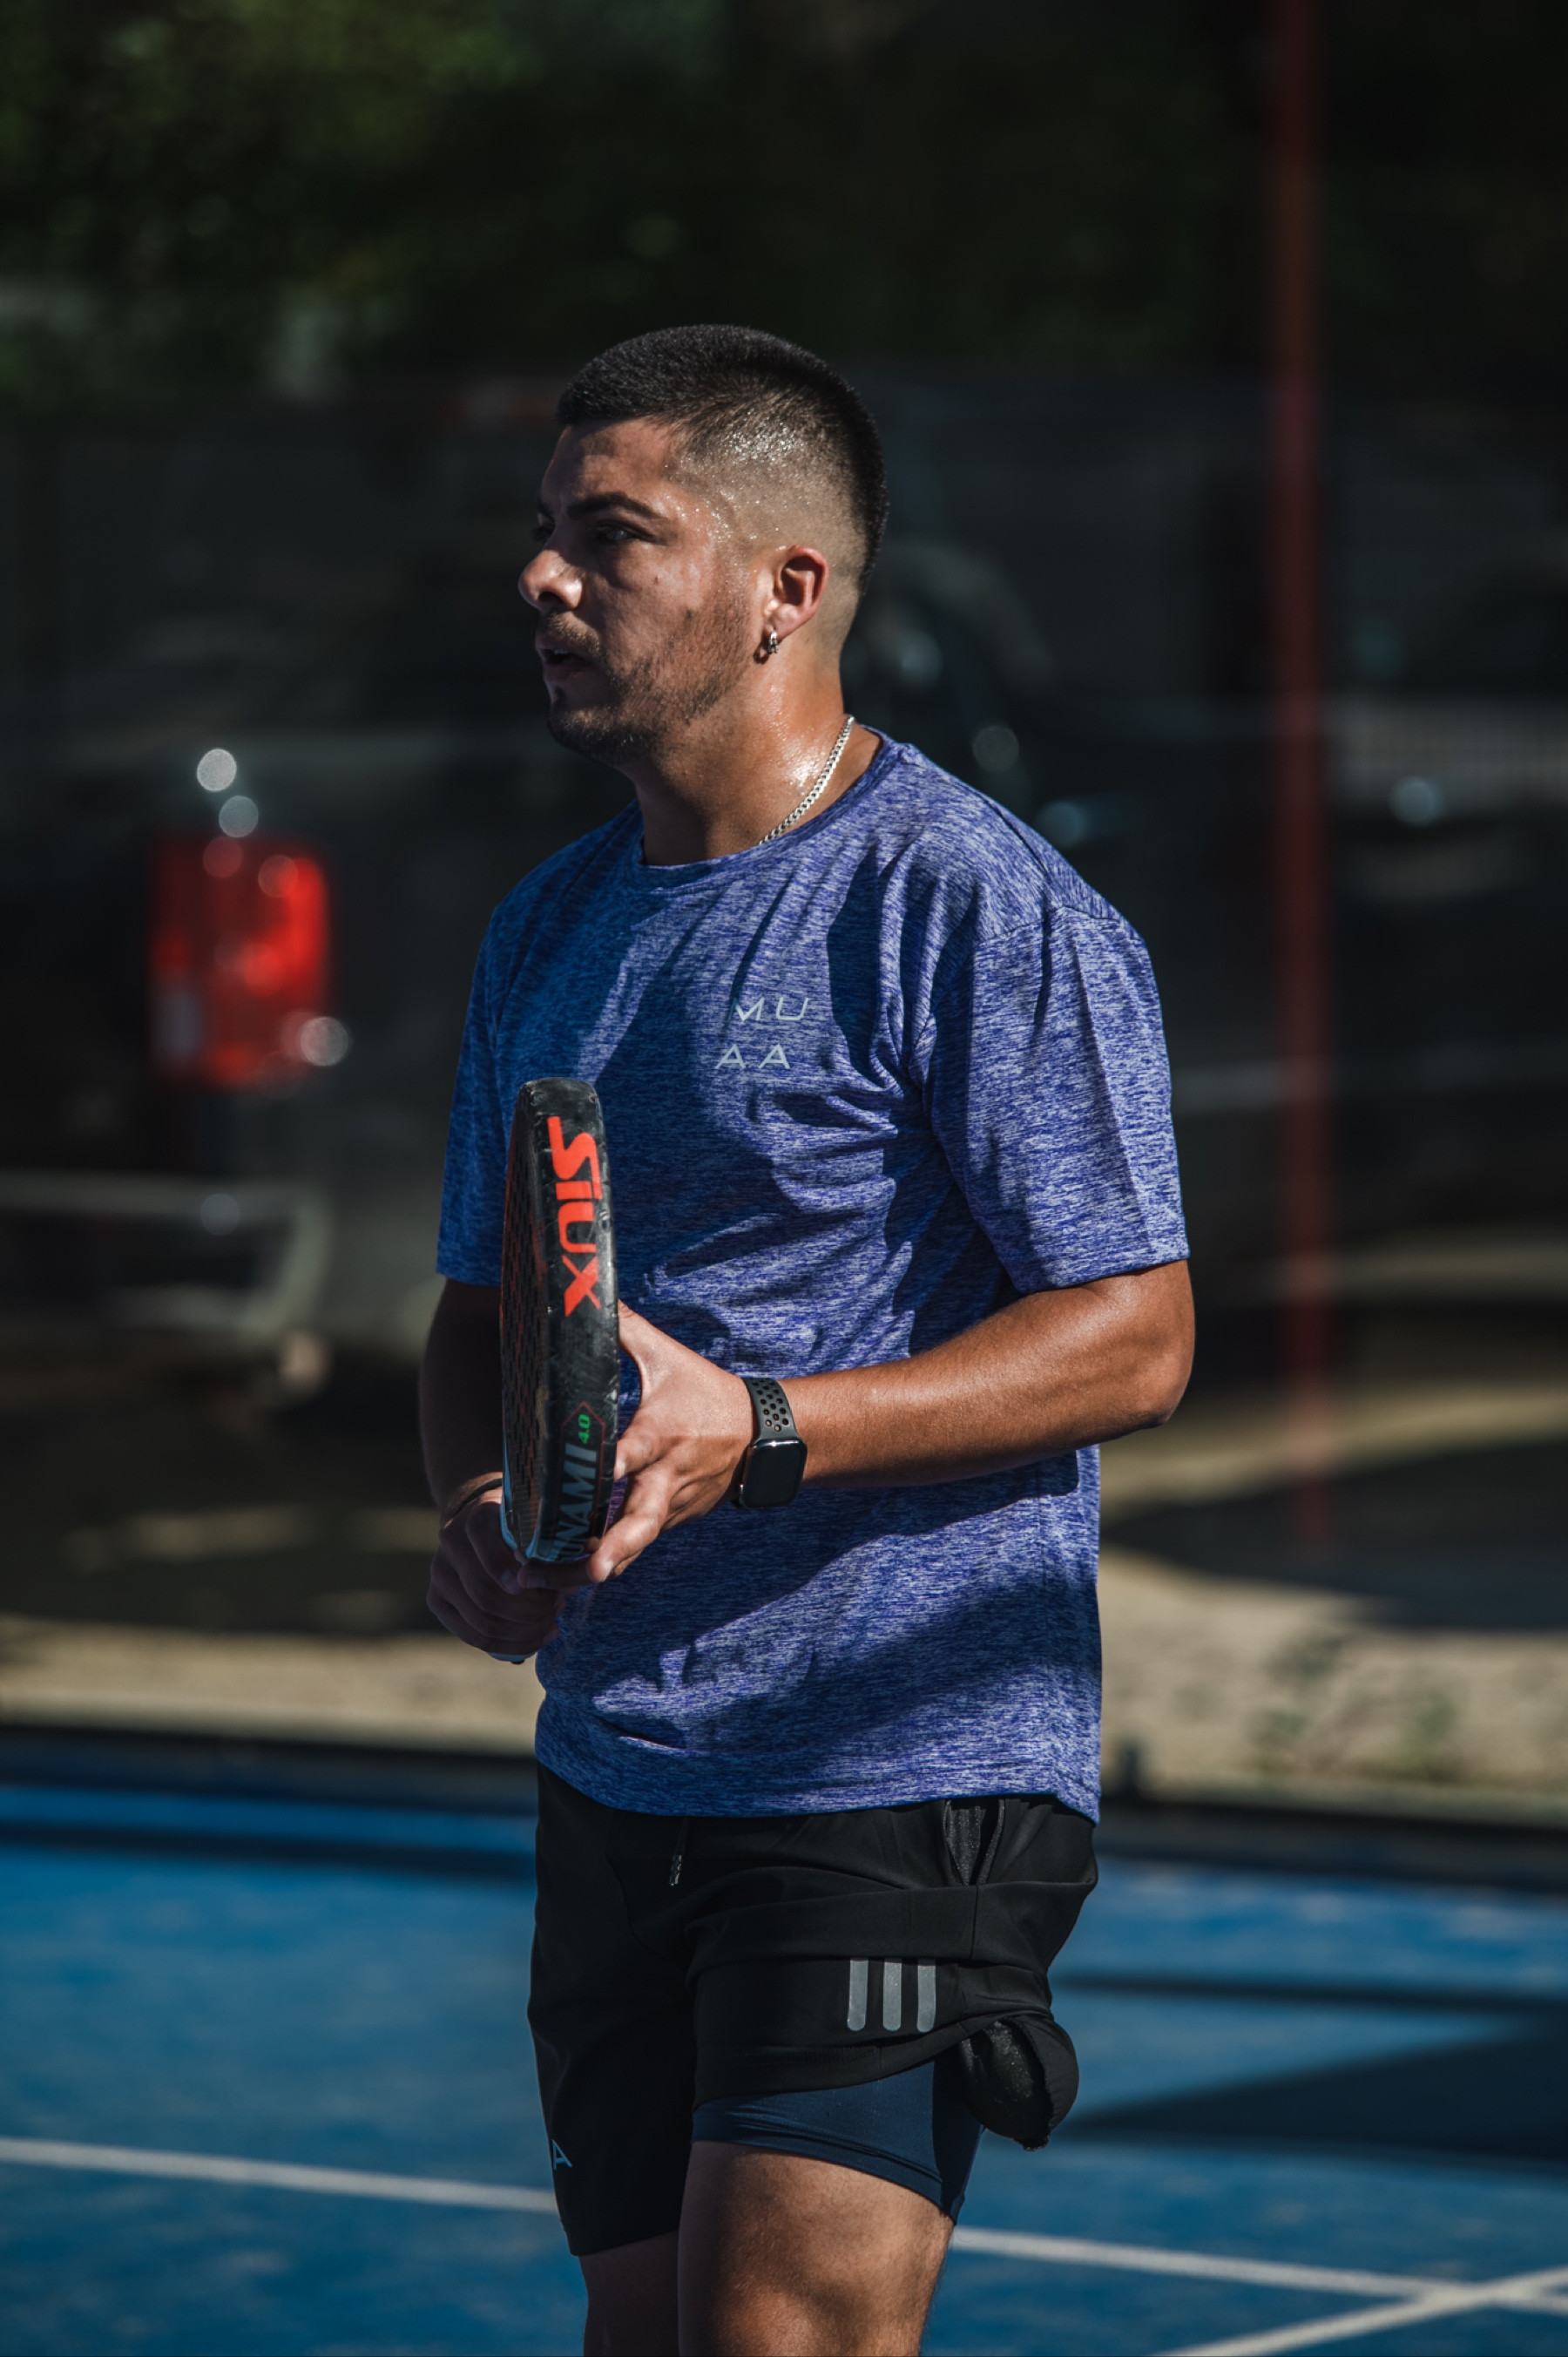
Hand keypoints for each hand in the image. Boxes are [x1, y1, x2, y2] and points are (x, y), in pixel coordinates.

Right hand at [427, 1485, 569, 1657]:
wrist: (478, 1523)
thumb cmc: (520, 1523)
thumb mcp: (537, 1523)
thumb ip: (550, 1550)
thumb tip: (568, 1587)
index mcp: (476, 1518)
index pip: (493, 1557)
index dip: (519, 1581)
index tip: (547, 1590)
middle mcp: (451, 1544)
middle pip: (488, 1596)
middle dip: (530, 1612)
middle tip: (558, 1609)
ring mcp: (439, 1573)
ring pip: (482, 1621)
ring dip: (524, 1632)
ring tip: (551, 1625)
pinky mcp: (436, 1600)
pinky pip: (473, 1636)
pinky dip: (508, 1645)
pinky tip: (536, 1640)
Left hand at [559, 1305, 752, 1586]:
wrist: (764, 1437)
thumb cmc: (706, 1393)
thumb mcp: (668, 1356)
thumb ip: (623, 1329)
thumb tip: (583, 1292)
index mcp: (662, 1434)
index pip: (632, 1452)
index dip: (607, 1467)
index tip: (581, 1481)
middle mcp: (665, 1478)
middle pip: (639, 1521)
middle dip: (609, 1549)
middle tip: (584, 1570)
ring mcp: (668, 1508)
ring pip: (630, 1546)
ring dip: (588, 1570)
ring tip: (538, 1588)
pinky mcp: (667, 1524)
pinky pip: (631, 1548)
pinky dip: (599, 1564)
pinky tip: (555, 1583)